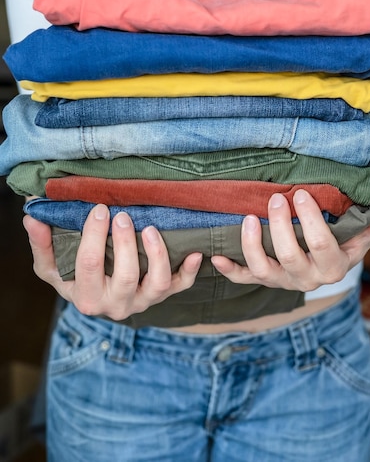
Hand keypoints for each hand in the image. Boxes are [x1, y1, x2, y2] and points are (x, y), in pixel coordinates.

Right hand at [23, 204, 202, 319]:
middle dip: (126, 244)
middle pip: (125, 276)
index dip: (94, 236)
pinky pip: (180, 287)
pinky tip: (195, 252)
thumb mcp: (51, 266)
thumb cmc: (72, 277)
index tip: (99, 208)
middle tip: (124, 215)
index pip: (89, 266)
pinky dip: (189, 271)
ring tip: (151, 228)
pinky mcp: (161, 296)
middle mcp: (116, 304)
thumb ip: (41, 243)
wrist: (95, 299)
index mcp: (86, 296)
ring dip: (157, 255)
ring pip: (157, 285)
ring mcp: (141, 301)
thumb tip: (31, 217)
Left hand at [211, 178, 369, 291]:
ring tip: (248, 218)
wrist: (331, 263)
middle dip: (280, 227)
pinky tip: (217, 257)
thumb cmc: (348, 240)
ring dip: (251, 245)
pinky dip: (230, 270)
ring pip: (264, 270)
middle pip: (290, 257)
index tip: (300, 195)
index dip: (310, 221)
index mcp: (334, 265)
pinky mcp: (266, 280)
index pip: (322, 245)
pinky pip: (245, 280)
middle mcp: (308, 278)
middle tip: (276, 200)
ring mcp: (284, 280)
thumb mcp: (368, 228)